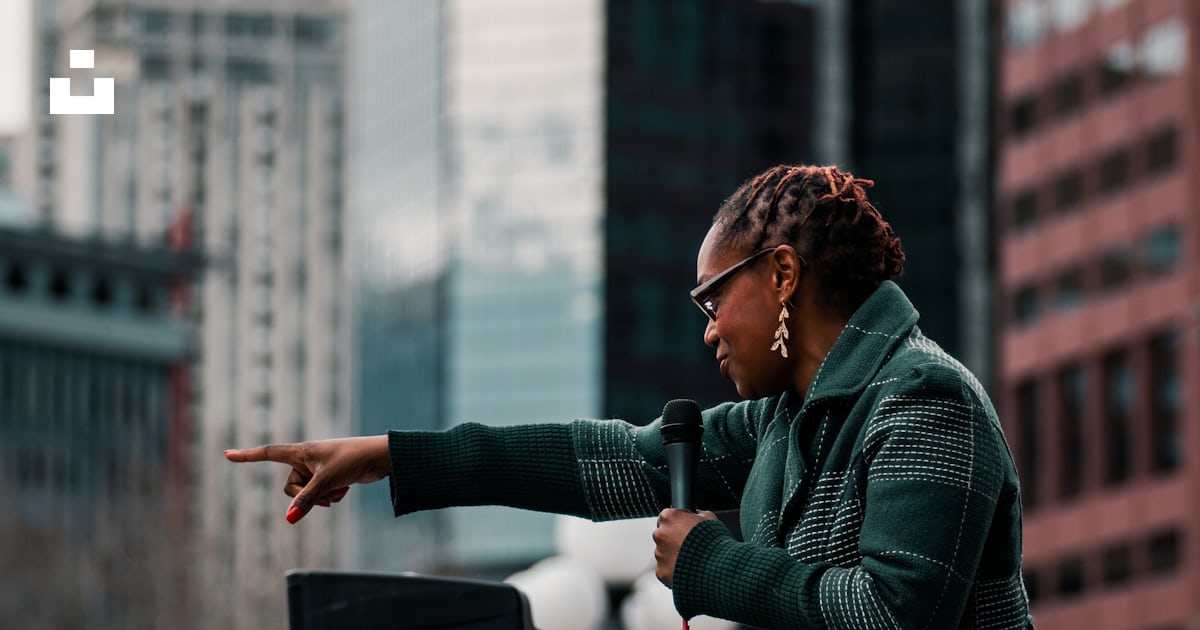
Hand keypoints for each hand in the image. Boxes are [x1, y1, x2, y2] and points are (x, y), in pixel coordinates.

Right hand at [225, 436, 390, 523]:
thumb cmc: (352, 460)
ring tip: (340, 489)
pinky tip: (346, 489)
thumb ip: (306, 501)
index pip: (268, 453)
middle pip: (290, 487)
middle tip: (326, 491)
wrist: (380, 457)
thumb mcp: (326, 482)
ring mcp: (317, 469)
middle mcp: (306, 459)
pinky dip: (331, 496)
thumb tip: (289, 520)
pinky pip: (320, 494)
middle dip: (306, 496)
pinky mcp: (329, 477)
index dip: (247, 456)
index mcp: (301, 451)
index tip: (227, 455)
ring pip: (307, 494)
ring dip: (322, 497)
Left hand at [653, 508, 716, 586]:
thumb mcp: (709, 518)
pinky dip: (673, 570)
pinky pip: (665, 569)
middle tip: (687, 546)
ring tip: (690, 559)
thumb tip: (696, 514)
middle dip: (672, 540)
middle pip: (662, 535)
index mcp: (669, 517)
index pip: (666, 517)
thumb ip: (698, 514)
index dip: (677, 523)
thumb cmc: (713, 540)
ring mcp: (659, 553)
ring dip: (673, 555)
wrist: (716, 566)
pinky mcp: (661, 570)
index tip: (684, 529)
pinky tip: (687, 570)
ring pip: (663, 553)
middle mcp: (660, 534)